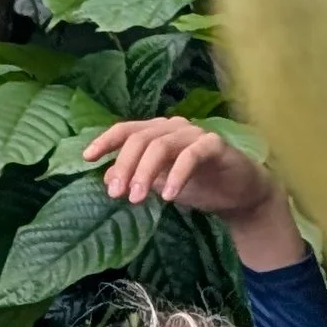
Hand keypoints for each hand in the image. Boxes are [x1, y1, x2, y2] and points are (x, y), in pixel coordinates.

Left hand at [84, 117, 304, 271]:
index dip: (105, 141)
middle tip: (116, 194)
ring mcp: (195, 134)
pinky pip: (191, 155)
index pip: (127, 130)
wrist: (239, 194)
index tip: (87, 157)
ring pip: (162, 144)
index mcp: (157, 132)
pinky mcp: (215, 145)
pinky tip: (170, 196)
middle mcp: (174, 127)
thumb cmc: (197, 185)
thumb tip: (108, 177)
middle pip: (140, 138)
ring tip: (138, 199)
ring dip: (146, 172)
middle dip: (125, 165)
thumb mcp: (160, 184)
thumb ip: (136, 177)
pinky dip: (177, 175)